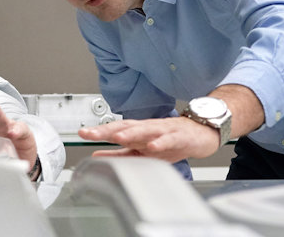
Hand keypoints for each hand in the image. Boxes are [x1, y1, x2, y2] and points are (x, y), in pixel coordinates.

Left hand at [78, 117, 219, 162]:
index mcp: (137, 131)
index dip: (98, 131)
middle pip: (125, 127)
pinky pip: (169, 139)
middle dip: (107, 130)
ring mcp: (163, 130)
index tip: (81, 133)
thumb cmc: (170, 140)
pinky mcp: (179, 136)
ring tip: (117, 137)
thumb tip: (95, 155)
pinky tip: (153, 146)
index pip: (114, 130)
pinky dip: (161, 142)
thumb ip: (119, 153)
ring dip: (130, 134)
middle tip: (90, 133)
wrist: (201, 133)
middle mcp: (147, 128)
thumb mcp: (142, 149)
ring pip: (145, 130)